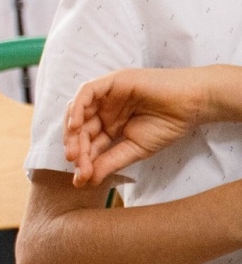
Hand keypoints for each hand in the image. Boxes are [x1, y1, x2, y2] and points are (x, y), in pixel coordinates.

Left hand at [64, 66, 228, 186]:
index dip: (83, 161)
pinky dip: (77, 108)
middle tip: (77, 166)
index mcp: (108, 126)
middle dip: (76, 148)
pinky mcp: (110, 82)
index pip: (89, 143)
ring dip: (72, 132)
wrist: (191, 105)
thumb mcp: (134, 149)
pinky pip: (86, 92)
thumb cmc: (166, 126)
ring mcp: (105, 96)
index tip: (81, 180)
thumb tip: (86, 181)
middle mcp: (103, 110)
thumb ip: (110, 162)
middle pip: (80, 129)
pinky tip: (76, 126)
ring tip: (74, 152)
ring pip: (78, 111)